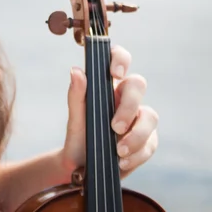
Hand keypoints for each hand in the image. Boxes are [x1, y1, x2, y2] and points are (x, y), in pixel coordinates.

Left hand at [60, 45, 158, 179]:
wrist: (81, 168)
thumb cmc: (80, 136)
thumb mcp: (76, 117)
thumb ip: (76, 94)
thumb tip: (76, 70)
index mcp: (108, 85)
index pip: (119, 59)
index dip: (121, 59)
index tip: (115, 74)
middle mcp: (126, 97)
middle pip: (138, 84)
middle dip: (128, 106)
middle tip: (114, 127)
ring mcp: (139, 118)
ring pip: (150, 116)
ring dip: (137, 135)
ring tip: (119, 151)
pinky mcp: (147, 141)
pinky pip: (151, 143)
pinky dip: (138, 154)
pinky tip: (122, 161)